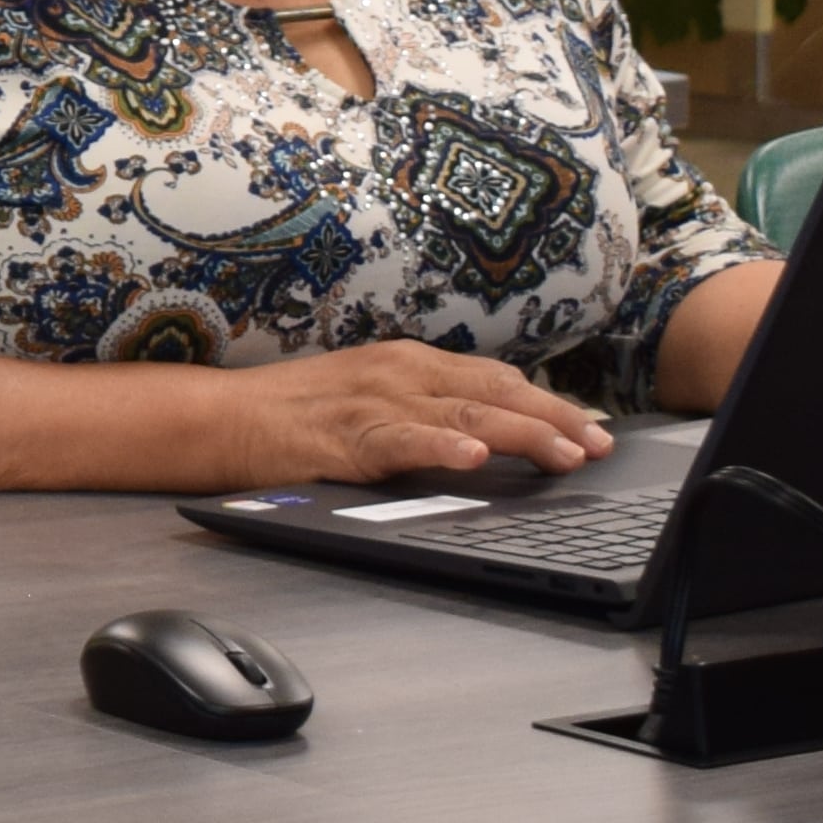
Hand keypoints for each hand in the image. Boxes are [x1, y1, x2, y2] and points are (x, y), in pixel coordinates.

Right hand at [212, 340, 614, 486]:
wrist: (221, 418)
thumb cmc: (293, 413)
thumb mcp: (369, 397)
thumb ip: (424, 409)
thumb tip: (485, 435)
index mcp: (407, 363)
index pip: (495, 379)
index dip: (549, 403)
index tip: (592, 428)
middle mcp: (399, 373)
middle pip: (494, 393)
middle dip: (555, 419)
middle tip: (601, 445)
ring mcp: (374, 402)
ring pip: (463, 416)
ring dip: (522, 435)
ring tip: (566, 454)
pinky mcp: (346, 436)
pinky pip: (401, 441)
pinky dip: (439, 448)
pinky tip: (471, 459)